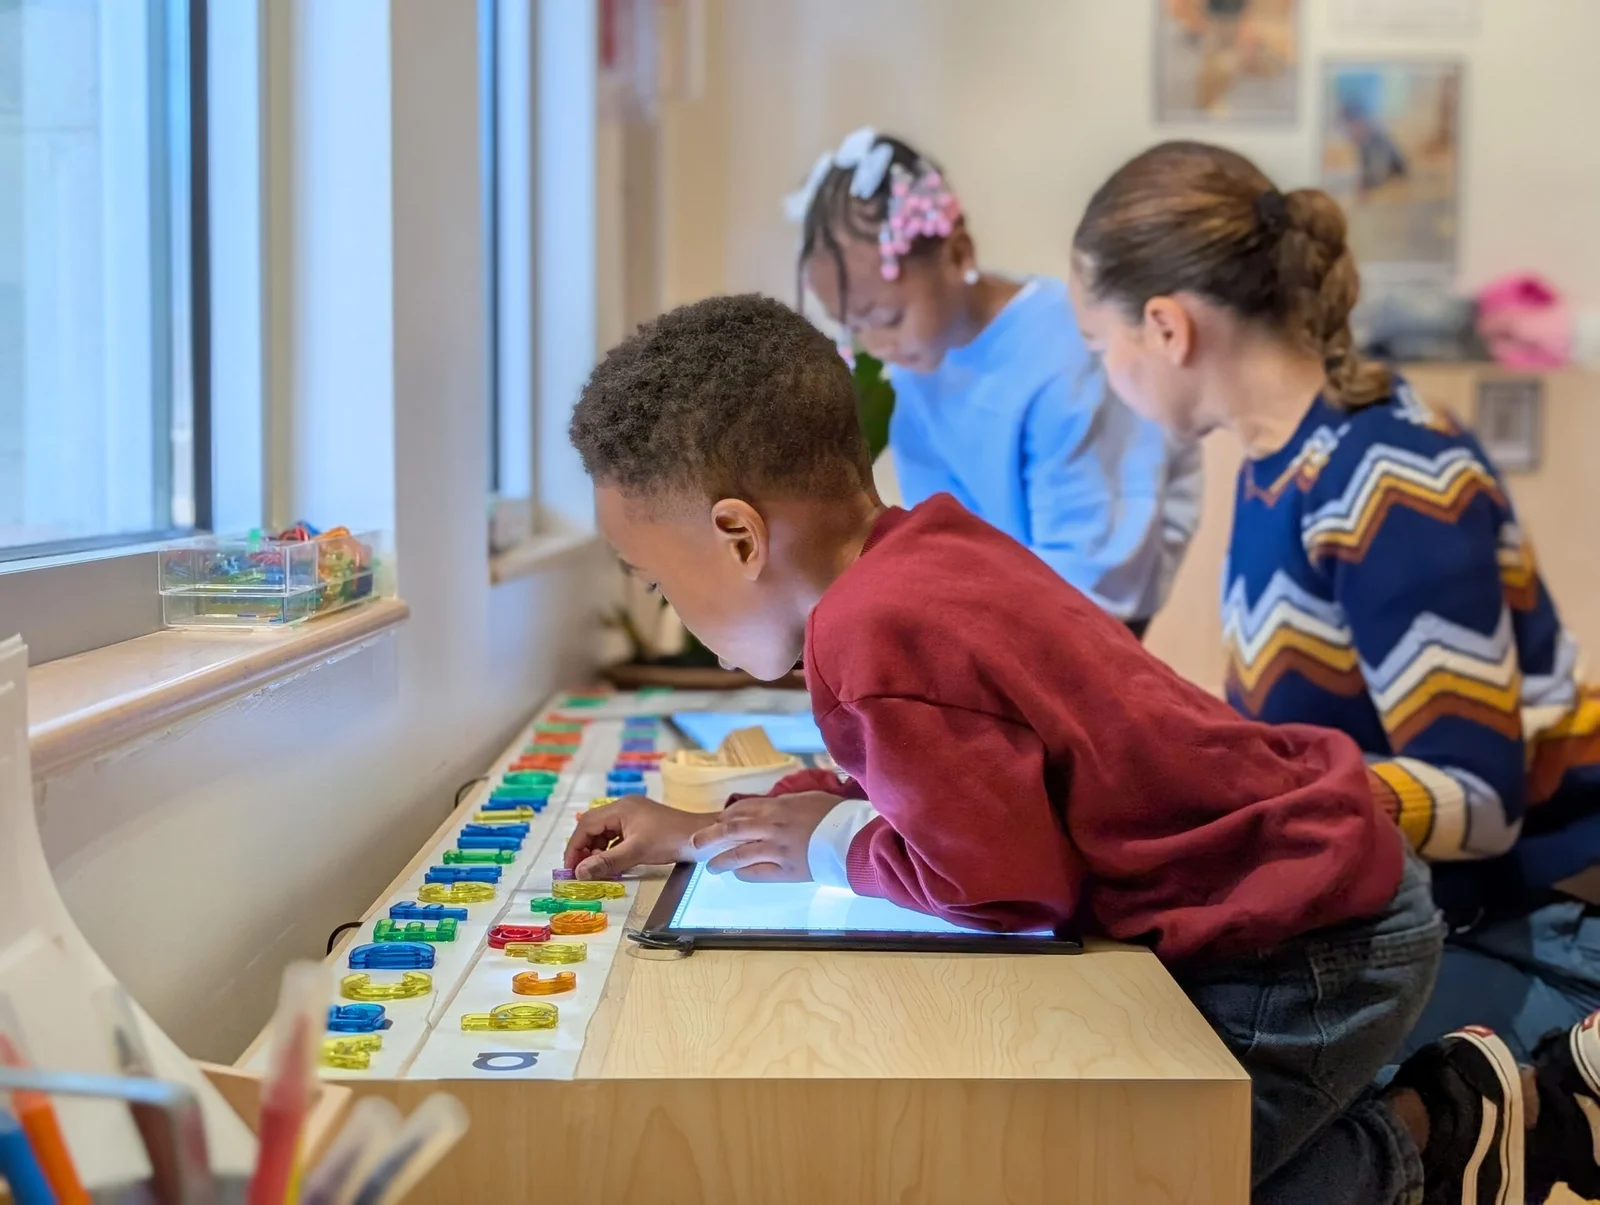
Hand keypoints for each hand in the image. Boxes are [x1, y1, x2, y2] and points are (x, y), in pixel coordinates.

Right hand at [563, 795, 713, 879]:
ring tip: (594, 869)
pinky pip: (617, 837)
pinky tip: (611, 865)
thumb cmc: (672, 839)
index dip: (575, 846)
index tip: (570, 867)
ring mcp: (633, 816)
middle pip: (593, 827)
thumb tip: (580, 872)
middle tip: (579, 871)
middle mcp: (624, 808)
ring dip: (596, 850)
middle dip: (583, 848)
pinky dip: (610, 850)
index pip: (586, 825)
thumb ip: (607, 862)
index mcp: (620, 808)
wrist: (704, 837)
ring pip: (604, 833)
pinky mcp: (641, 825)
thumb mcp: (637, 852)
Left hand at [688, 791, 844, 882]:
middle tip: (694, 844)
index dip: (724, 817)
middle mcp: (772, 826)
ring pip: (739, 854)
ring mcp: (777, 849)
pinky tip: (737, 874)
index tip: (715, 823)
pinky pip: (757, 873)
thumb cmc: (835, 814)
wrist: (853, 837)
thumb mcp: (808, 799)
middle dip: (709, 837)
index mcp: (777, 806)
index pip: (741, 810)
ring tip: (711, 866)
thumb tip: (770, 808)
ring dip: (721, 860)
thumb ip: (785, 804)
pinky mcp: (786, 870)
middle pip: (730, 830)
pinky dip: (743, 873)